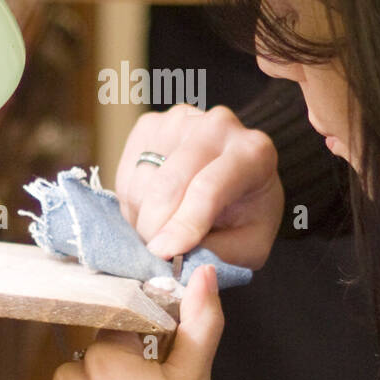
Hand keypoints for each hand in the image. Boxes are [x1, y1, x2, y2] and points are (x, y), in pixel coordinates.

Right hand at [114, 103, 283, 268]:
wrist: (237, 179)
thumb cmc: (246, 215)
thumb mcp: (250, 245)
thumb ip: (219, 255)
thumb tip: (178, 259)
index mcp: (254, 153)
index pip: (209, 188)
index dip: (184, 224)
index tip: (165, 253)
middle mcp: (218, 125)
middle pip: (169, 182)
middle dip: (156, 226)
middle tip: (157, 254)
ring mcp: (180, 120)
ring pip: (142, 182)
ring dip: (144, 218)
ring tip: (166, 229)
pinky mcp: (150, 124)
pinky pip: (126, 174)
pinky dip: (133, 203)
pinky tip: (156, 208)